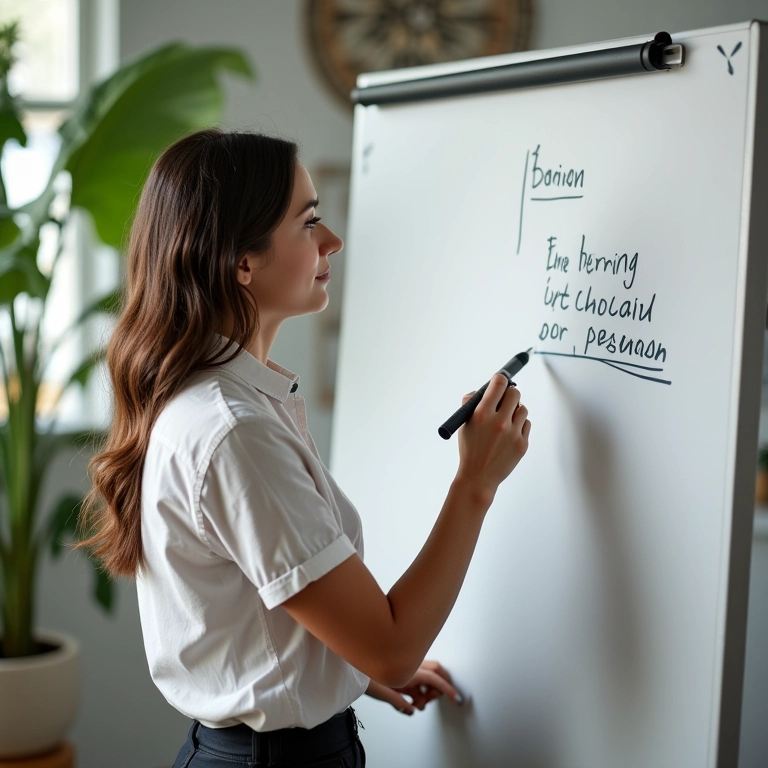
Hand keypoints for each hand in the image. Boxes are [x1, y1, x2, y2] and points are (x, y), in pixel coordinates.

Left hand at [365, 660, 463, 715]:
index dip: (448, 689)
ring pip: (428, 677)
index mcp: (409, 670)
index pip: (435, 680)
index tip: (458, 698)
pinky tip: (410, 699)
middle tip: (426, 701)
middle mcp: (411, 665)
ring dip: (427, 692)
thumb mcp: (384, 693)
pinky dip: (419, 690)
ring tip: (414, 703)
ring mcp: (408, 666)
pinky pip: (419, 679)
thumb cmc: (367, 675)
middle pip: (436, 673)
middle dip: (439, 688)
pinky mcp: (404, 669)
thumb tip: (411, 710)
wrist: (356, 667)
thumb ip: (399, 703)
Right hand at [456, 374, 529, 498]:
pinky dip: (520, 424)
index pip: (498, 384)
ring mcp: (513, 433)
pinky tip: (510, 431)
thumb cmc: (470, 450)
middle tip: (504, 399)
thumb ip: (470, 403)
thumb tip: (482, 390)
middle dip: (509, 394)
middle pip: (515, 393)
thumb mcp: (464, 424)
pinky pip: (527, 424)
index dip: (500, 379)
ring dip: (515, 410)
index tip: (500, 380)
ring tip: (506, 419)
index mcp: (482, 415)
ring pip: (523, 408)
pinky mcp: (522, 444)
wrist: (478, 477)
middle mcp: (499, 422)